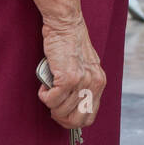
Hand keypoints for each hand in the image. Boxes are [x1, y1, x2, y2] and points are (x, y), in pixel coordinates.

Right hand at [38, 14, 105, 130]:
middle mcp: (94, 84)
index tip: (62, 113)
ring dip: (50, 102)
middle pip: (76, 120)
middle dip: (60, 117)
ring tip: (48, 87)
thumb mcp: (85, 67)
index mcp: (99, 82)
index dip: (73, 120)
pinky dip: (44, 95)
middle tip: (52, 105)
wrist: (65, 24)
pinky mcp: (68, 78)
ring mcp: (82, 82)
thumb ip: (83, 85)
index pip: (89, 116)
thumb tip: (72, 105)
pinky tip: (45, 84)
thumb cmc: (70, 43)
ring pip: (60, 110)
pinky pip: (51, 100)